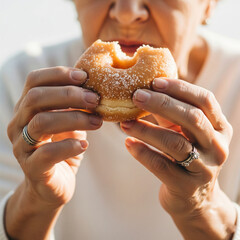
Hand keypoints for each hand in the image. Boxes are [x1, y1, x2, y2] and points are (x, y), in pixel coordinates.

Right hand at [7, 66, 102, 206]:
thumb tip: (95, 89)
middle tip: (95, 99)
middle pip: (36, 98)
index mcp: (27, 108)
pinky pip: (47, 153)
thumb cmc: (63, 147)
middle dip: (69, 95)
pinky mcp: (32, 168)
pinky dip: (70, 145)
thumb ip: (75, 107)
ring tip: (98, 121)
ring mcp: (22, 146)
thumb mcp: (70, 123)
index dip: (58, 74)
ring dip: (75, 118)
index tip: (84, 77)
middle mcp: (18, 124)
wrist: (53, 184)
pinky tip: (84, 144)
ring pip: (41, 123)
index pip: (34, 80)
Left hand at [121, 78, 235, 238]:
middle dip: (162, 104)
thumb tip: (145, 92)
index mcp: (219, 127)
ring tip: (124, 123)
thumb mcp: (183, 132)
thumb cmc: (185, 156)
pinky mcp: (186, 187)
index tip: (154, 82)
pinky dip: (142, 153)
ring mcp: (204, 168)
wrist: (193, 198)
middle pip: (192, 118)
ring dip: (146, 130)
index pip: (205, 100)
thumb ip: (170, 114)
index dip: (180, 88)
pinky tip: (128, 144)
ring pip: (175, 143)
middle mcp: (217, 146)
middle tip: (136, 96)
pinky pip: (161, 166)